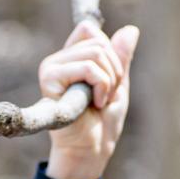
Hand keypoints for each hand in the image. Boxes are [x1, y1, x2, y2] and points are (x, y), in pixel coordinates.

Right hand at [39, 19, 138, 178]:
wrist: (92, 149)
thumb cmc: (103, 122)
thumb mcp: (119, 83)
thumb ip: (121, 57)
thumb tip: (131, 29)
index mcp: (71, 57)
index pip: (90, 30)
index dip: (110, 52)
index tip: (110, 80)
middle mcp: (58, 59)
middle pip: (98, 41)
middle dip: (114, 70)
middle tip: (107, 95)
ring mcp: (51, 68)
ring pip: (96, 53)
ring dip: (109, 81)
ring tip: (100, 101)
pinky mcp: (49, 79)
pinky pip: (87, 67)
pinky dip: (101, 86)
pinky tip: (94, 104)